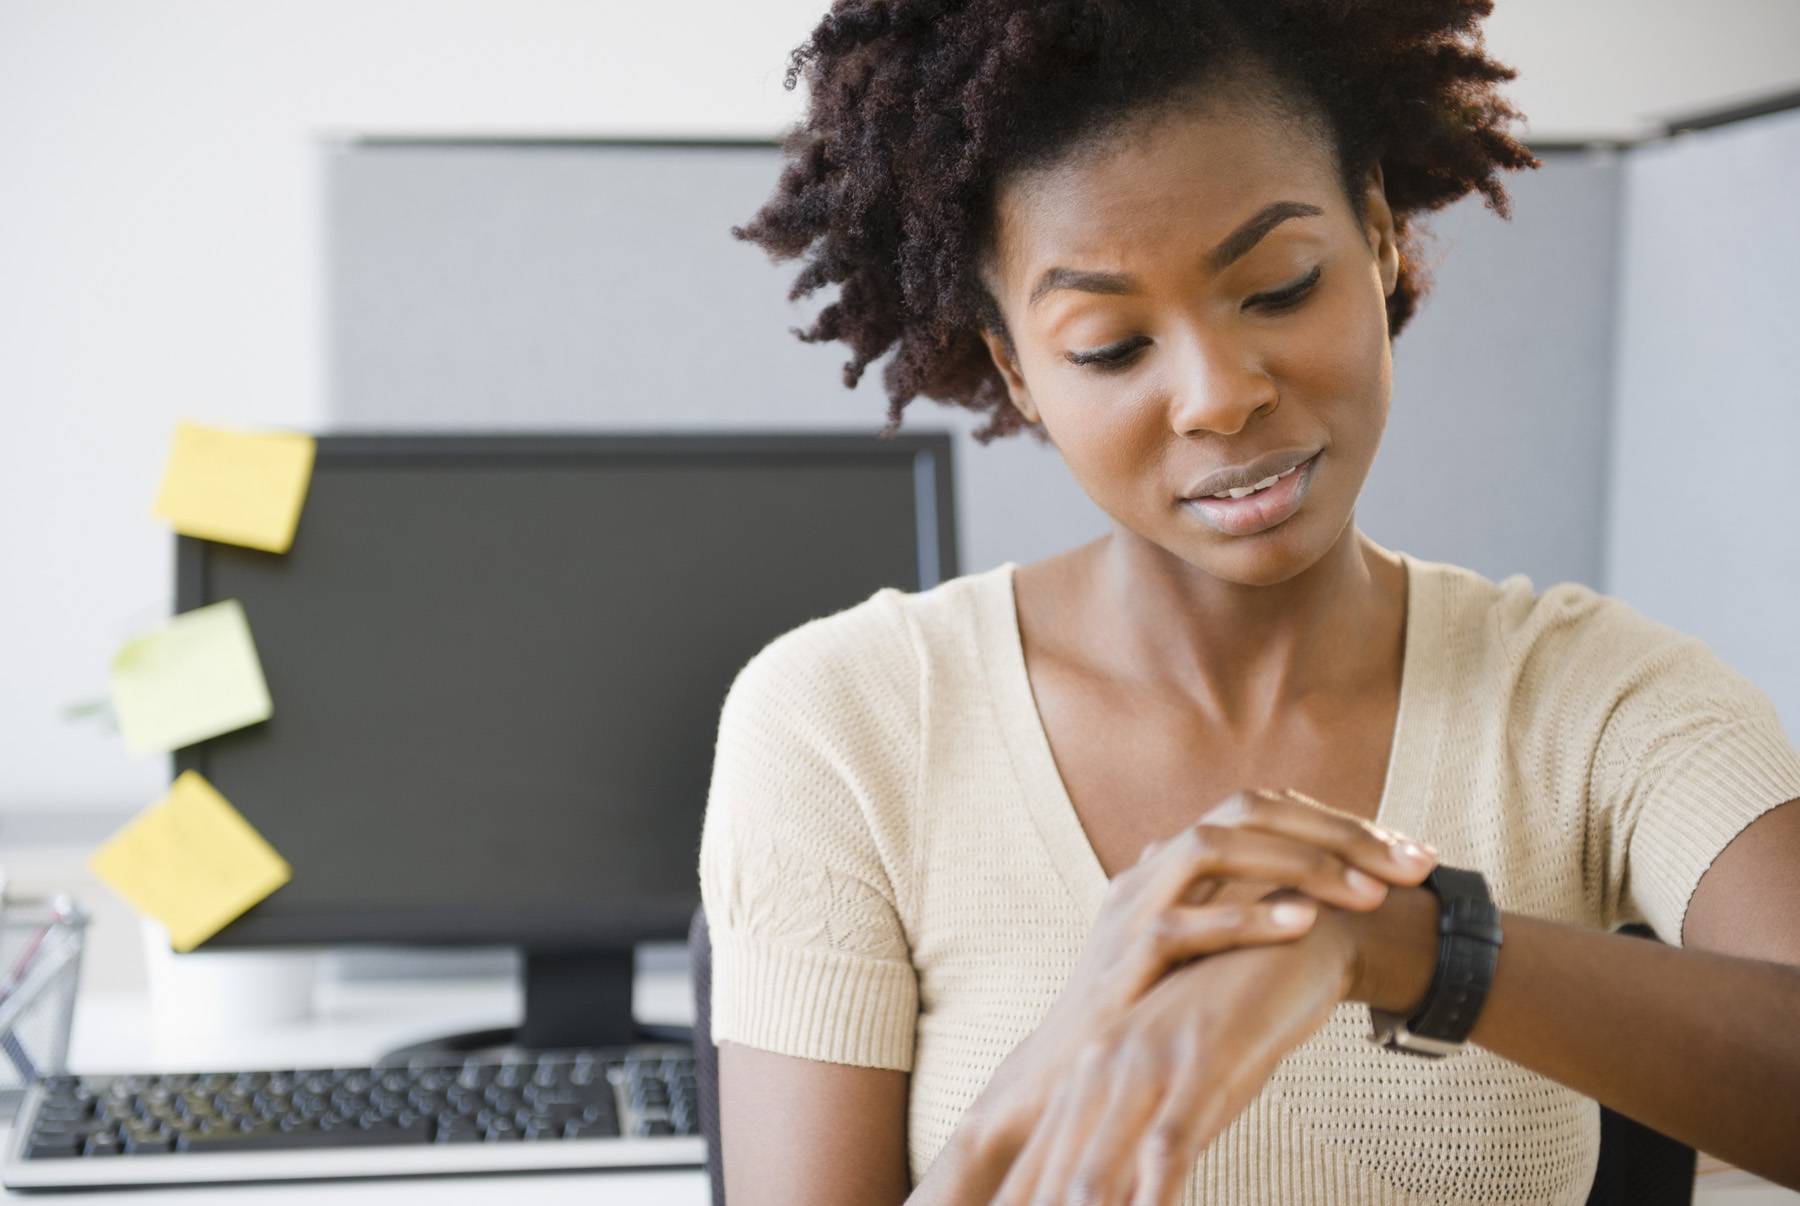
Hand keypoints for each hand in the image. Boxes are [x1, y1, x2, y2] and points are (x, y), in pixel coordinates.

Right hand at [970, 789, 1435, 1151]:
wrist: (1075, 1070)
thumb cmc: (1150, 1009)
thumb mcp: (1201, 945)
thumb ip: (1243, 909)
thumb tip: (1323, 895)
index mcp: (1177, 858)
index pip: (1264, 808)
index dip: (1339, 822)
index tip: (1409, 852)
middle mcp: (1155, 866)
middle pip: (1249, 812)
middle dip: (1338, 833)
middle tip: (1413, 863)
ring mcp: (1135, 904)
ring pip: (1215, 848)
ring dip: (1299, 863)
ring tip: (1368, 890)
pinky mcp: (1125, 954)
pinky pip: (1186, 923)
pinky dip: (1246, 917)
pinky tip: (1304, 924)